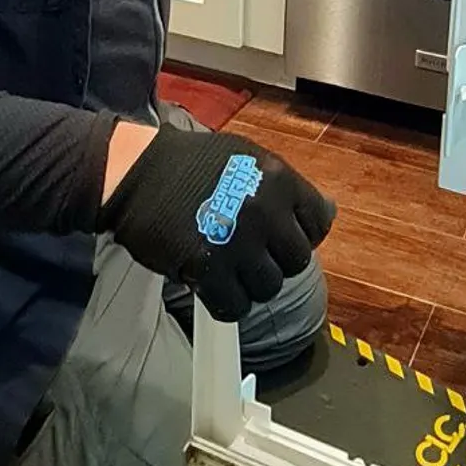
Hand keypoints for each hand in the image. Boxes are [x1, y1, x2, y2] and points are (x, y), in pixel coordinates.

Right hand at [99, 124, 335, 321]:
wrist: (137, 172)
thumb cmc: (191, 164)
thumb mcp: (248, 159)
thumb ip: (286, 189)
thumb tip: (328, 214)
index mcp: (280, 178)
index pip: (319, 224)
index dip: (299, 236)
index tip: (277, 238)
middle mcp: (267, 210)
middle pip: (296, 262)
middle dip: (274, 262)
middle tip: (247, 255)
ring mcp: (239, 242)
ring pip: (268, 288)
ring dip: (248, 284)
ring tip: (225, 267)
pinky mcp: (210, 269)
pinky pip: (235, 306)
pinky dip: (224, 303)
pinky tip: (210, 285)